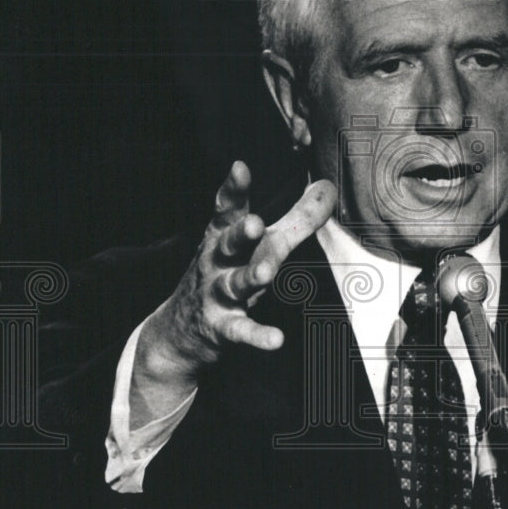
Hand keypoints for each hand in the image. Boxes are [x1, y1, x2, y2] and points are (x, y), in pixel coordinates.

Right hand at [130, 162, 335, 424]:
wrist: (179, 331)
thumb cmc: (227, 272)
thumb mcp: (259, 243)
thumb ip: (297, 217)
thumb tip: (329, 187)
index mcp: (223, 235)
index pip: (227, 208)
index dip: (233, 189)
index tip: (240, 168)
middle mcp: (217, 261)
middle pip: (229, 243)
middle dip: (239, 233)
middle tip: (253, 224)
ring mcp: (217, 294)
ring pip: (234, 283)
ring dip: (249, 278)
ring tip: (265, 274)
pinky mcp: (222, 327)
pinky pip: (241, 331)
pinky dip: (257, 336)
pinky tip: (275, 340)